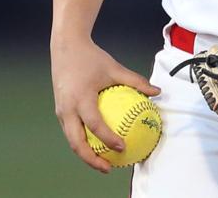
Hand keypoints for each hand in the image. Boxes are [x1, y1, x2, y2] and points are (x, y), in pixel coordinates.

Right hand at [51, 36, 159, 172]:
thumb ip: (136, 81)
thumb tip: (157, 91)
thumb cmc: (92, 58)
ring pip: (72, 140)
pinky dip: (82, 142)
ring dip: (85, 154)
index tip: (122, 147)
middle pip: (76, 142)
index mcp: (80, 99)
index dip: (108, 138)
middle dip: (91, 159)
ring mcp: (61, 112)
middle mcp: (67, 109)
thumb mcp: (115, 68)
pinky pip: (71, 132)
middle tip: (109, 168)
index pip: (95, 124)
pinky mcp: (60, 111)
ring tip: (103, 163)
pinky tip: (98, 146)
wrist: (66, 49)